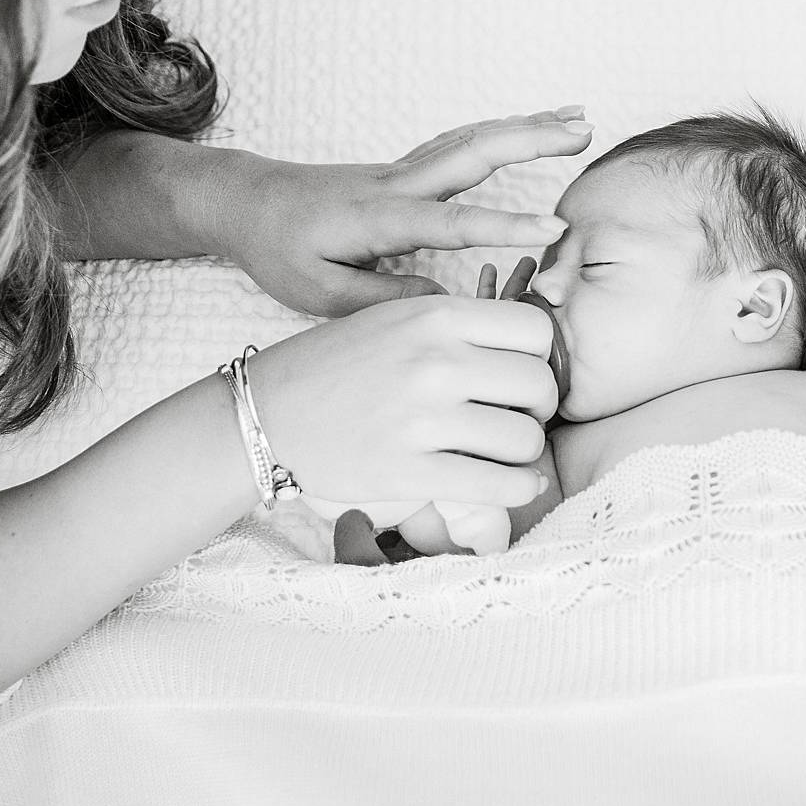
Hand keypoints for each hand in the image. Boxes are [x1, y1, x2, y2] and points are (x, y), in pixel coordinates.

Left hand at [223, 108, 593, 316]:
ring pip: (473, 139)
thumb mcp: (318, 293)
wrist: (245, 202)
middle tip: (584, 132)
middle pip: (474, 152)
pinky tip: (530, 125)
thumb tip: (447, 306)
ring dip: (527, 126)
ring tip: (579, 119)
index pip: (452, 222)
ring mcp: (402, 171)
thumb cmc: (278, 250)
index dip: (505, 225)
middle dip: (532, 140)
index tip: (553, 227)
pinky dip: (501, 131)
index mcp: (379, 218)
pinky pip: (461, 143)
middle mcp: (397, 184)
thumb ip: (384, 300)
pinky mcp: (404, 170)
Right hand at [248, 294, 557, 508]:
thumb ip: (459, 326)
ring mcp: (422, 418)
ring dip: (525, 452)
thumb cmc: (338, 364)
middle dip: (537, 407)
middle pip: (539, 385)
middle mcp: (434, 362)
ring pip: (525, 439)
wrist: (266, 413)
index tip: (520, 375)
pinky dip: (518, 489)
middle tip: (514, 417)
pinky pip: (499, 485)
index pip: (536, 331)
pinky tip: (512, 485)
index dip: (539, 357)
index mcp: (434, 316)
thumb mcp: (396, 318)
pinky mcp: (409, 472)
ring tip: (503, 453)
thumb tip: (536, 350)